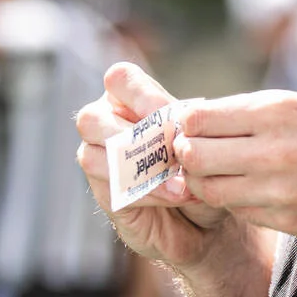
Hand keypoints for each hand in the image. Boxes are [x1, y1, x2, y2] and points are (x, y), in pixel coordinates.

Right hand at [75, 61, 233, 270]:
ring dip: (142, 169)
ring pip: (93, 157)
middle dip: (133, 135)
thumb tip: (177, 132)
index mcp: (129, 98)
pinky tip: (176, 195)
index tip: (169, 115)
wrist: (206, 217)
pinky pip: (113, 190)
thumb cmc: (202, 167)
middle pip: (91, 119)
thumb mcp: (202, 142)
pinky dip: (149, 192)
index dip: (141, 94)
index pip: (119, 79)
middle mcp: (104, 124)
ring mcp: (98, 160)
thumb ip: (187, 130)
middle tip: (172, 150)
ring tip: (180, 181)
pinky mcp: (104, 194)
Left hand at [177, 92, 296, 254]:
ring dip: (208, 186)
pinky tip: (252, 197)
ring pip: (209, 190)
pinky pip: (240, 214)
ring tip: (224, 179)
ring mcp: (280, 189)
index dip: (184, 127)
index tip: (188, 132)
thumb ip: (256, 117)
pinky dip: (238, 206)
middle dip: (187, 159)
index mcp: (278, 109)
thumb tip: (198, 118)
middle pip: (192, 155)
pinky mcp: (290, 222)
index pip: (196, 117)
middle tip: (198, 160)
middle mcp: (274, 147)